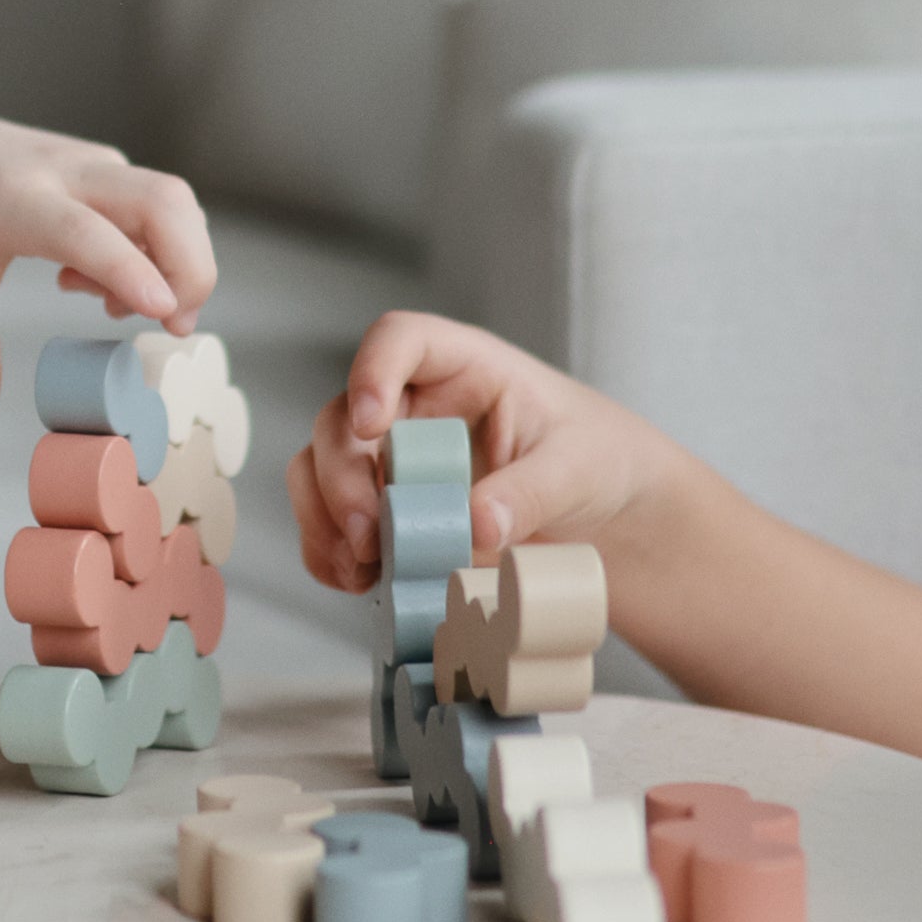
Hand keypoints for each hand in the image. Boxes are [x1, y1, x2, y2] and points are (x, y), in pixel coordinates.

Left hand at [0, 108, 217, 430]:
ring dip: (174, 264)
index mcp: (14, 199)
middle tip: (174, 326)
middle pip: (162, 199)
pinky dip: (154, 256)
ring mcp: (94, 164)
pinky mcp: (109, 169)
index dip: (127, 267)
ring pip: (173, 202)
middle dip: (191, 266)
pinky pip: (158, 210)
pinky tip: (97, 284)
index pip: (83, 230)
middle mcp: (65, 171)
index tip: (162, 309)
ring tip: (107, 307)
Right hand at [287, 311, 686, 594]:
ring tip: (362, 567)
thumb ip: (530, 492)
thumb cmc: (597, 462)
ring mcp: (390, 462)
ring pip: (317, 472)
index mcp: (463, 368)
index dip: (371, 371)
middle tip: (369, 534)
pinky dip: (331, 557)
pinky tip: (359, 581)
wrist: (604, 516)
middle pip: (340, 420)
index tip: (371, 422)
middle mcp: (412, 408)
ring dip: (325, 521)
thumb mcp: (580, 469)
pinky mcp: (384, 514)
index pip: (399, 340)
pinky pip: (330, 527)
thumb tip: (474, 525)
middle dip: (341, 479)